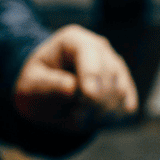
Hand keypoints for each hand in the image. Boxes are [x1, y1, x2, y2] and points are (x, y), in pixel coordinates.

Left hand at [13, 24, 138, 131]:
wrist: (47, 97)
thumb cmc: (37, 87)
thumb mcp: (32, 85)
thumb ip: (50, 85)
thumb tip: (73, 87)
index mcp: (74, 40)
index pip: (90, 53)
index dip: (92, 73)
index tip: (89, 95)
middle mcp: (100, 49)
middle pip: (108, 75)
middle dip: (92, 101)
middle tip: (71, 116)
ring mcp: (116, 68)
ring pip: (119, 94)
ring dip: (98, 114)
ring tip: (77, 116)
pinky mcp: (126, 89)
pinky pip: (126, 109)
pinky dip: (109, 119)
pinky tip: (91, 117)